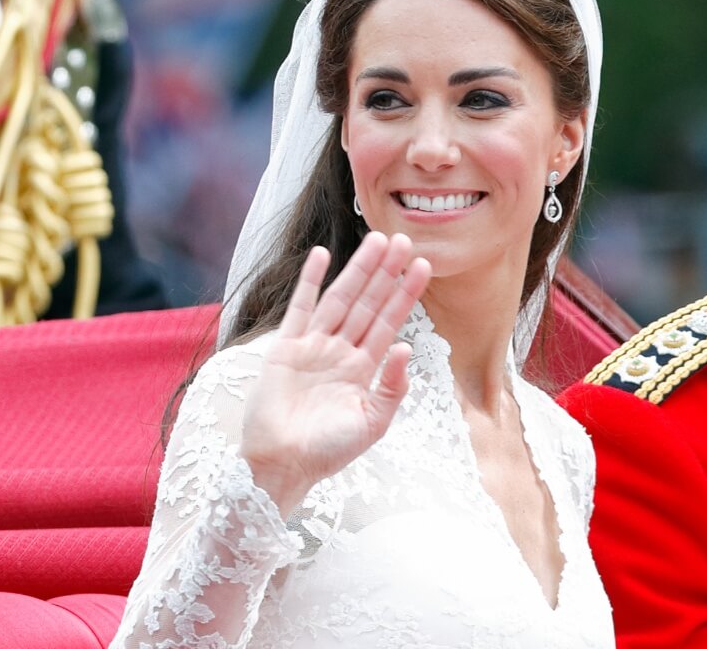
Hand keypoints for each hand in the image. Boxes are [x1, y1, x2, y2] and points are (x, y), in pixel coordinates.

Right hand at [241, 232, 431, 513]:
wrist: (283, 466)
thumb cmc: (328, 452)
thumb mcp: (373, 423)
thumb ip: (392, 387)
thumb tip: (405, 346)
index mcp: (364, 368)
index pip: (390, 322)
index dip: (406, 294)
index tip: (424, 266)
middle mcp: (341, 352)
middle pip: (369, 302)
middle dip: (387, 272)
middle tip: (404, 239)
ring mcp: (313, 347)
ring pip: (341, 299)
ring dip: (359, 270)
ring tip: (377, 241)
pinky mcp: (285, 348)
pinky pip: (300, 308)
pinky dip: (310, 281)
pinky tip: (322, 255)